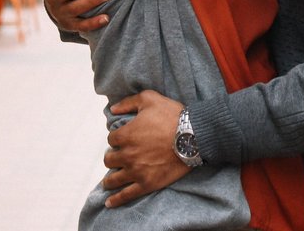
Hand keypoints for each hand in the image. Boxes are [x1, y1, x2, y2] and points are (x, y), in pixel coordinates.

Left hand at [102, 91, 190, 206]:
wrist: (194, 136)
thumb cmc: (172, 116)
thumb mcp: (150, 99)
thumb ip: (129, 102)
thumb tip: (113, 109)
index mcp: (126, 135)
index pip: (111, 139)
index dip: (117, 138)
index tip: (123, 139)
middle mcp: (127, 155)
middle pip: (110, 160)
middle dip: (113, 157)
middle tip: (119, 157)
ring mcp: (136, 171)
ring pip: (113, 179)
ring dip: (110, 179)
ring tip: (109, 181)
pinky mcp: (147, 184)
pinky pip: (126, 195)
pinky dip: (116, 200)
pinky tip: (109, 203)